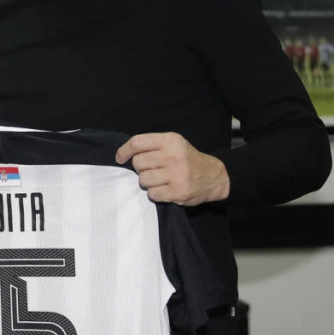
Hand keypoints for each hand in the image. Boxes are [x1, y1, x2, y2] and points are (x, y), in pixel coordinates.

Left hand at [114, 132, 229, 205]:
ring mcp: (176, 174)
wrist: (213, 176)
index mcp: (170, 140)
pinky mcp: (178, 191)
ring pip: (143, 180)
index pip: (137, 142)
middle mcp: (173, 155)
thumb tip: (123, 154)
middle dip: (141, 169)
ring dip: (148, 182)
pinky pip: (152, 194)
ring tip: (160, 180)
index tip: (120, 158)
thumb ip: (152, 145)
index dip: (124, 151)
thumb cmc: (186, 159)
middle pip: (138, 163)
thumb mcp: (173, 144)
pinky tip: (165, 189)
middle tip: (153, 170)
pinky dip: (155, 194)